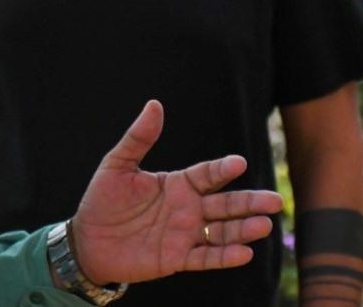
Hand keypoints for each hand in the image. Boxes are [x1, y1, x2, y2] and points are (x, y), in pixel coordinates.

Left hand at [70, 100, 282, 283]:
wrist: (87, 240)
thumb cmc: (102, 199)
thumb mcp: (117, 165)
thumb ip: (138, 138)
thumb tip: (155, 104)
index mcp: (177, 184)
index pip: (208, 175)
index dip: (223, 169)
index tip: (239, 163)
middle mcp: (187, 209)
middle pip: (225, 204)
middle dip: (249, 202)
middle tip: (275, 200)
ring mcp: (184, 234)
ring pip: (222, 231)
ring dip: (243, 229)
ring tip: (264, 225)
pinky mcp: (177, 259)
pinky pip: (205, 258)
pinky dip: (225, 256)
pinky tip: (244, 252)